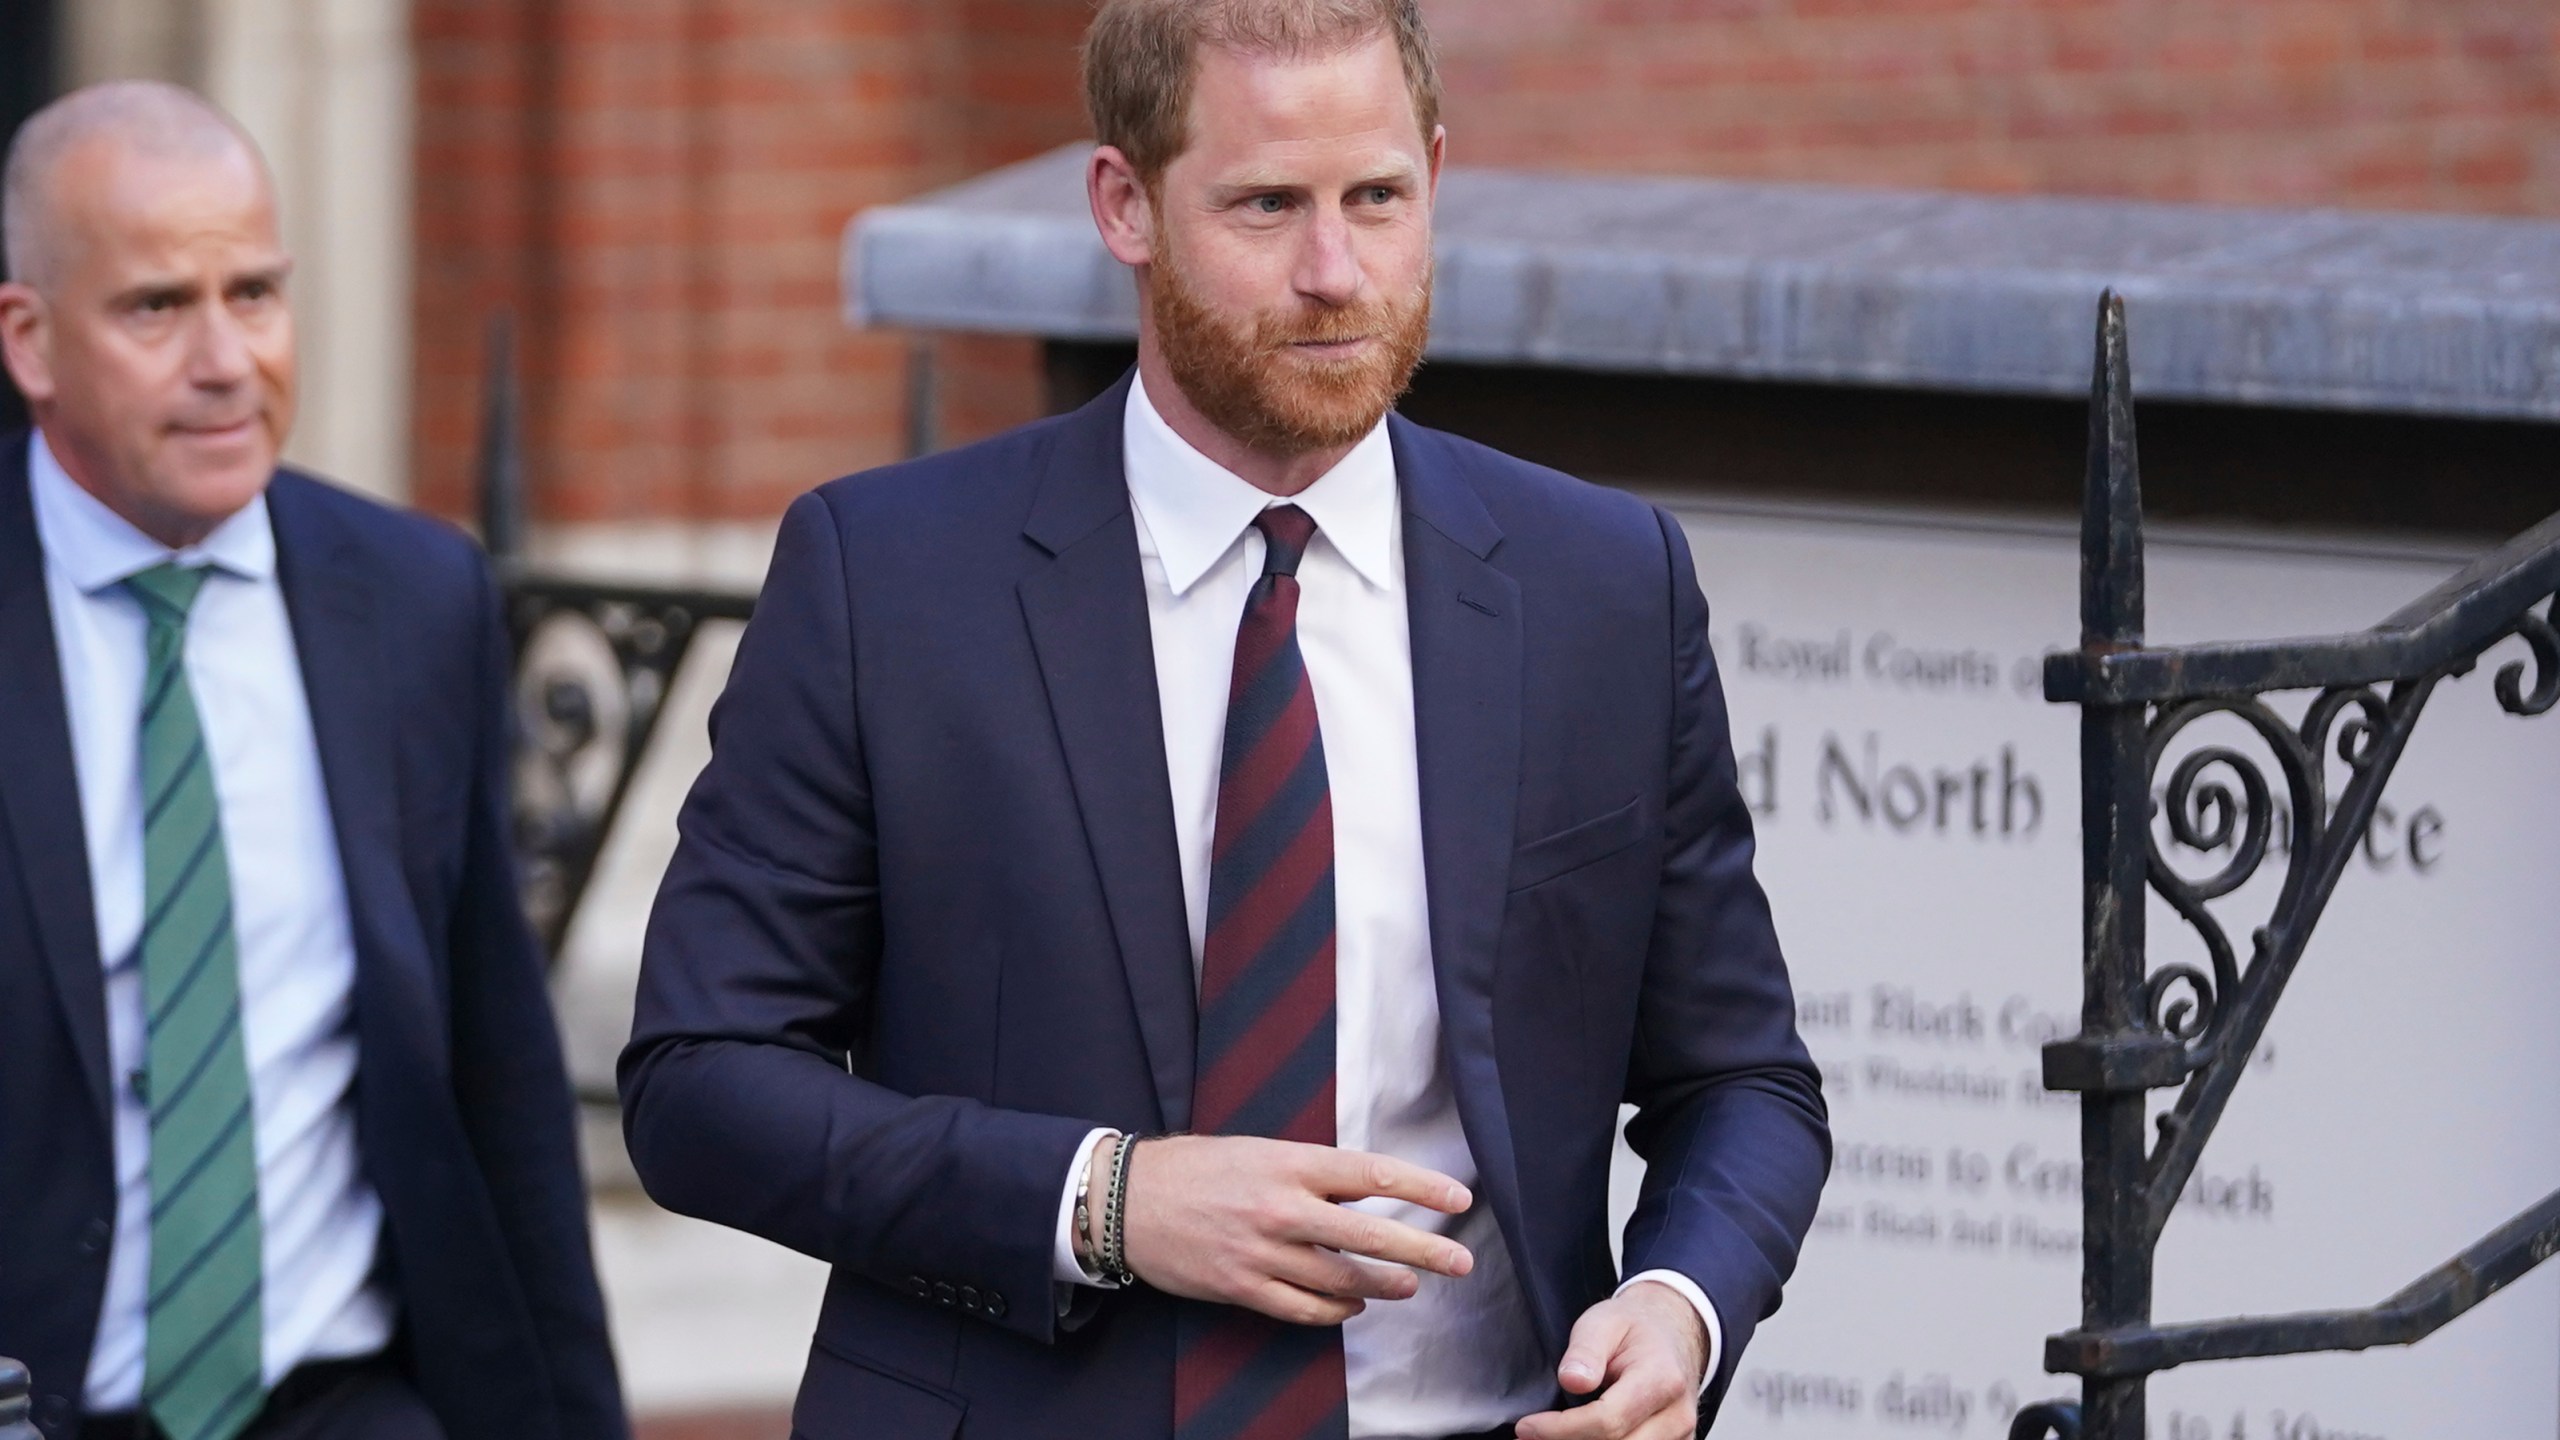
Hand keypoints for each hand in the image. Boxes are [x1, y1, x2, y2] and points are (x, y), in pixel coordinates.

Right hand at [1114, 1135, 1474, 1325]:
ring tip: (1408, 1285)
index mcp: (1290, 1163)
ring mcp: (1263, 1252)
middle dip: (1423, 1250)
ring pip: (1342, 1279)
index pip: (1372, 1174)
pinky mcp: (1243, 1287)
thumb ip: (1310, 1171)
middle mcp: (1282, 1208)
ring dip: (1383, 1284)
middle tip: (1460, 1262)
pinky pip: (1305, 1309)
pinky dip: (1336, 1312)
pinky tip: (1353, 1307)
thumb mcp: (1259, 1150)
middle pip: (1369, 1234)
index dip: (1421, 1189)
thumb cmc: (1197, 1168)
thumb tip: (1363, 1188)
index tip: (1458, 1200)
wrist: (1129, 1199)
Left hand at [1514, 1281, 1707, 1439]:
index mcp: (1662, 1379)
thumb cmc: (1632, 1329)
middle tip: (1528, 1437)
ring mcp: (1680, 1436)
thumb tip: (1571, 1381)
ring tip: (1547, 1438)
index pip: (1608, 1419)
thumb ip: (1586, 1350)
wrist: (1671, 1333)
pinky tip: (1575, 1439)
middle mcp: (1677, 1415)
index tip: (1527, 1426)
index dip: (1562, 1429)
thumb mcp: (1602, 1322)